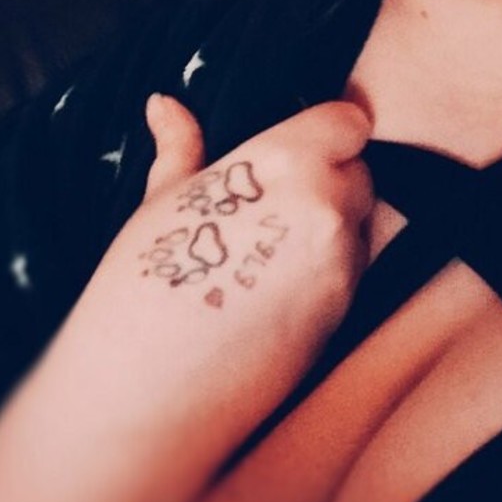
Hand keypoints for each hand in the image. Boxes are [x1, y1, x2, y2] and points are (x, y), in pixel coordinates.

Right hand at [0, 96, 372, 501]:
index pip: (349, 122)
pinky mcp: (346, 311)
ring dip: (334, 224)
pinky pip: (355, 268)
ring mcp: (341, 263)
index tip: (304, 143)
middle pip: (359, 170)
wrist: (142, 397)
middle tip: (273, 205)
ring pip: (362, 220)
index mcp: (283, 164)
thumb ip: (181, 149)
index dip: (329, 129)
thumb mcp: (159, 206)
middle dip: (329, 179)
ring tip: (268, 250)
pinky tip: (277, 286)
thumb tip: (165, 104)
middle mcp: (325, 207)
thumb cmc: (139, 290)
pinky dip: (331, 267)